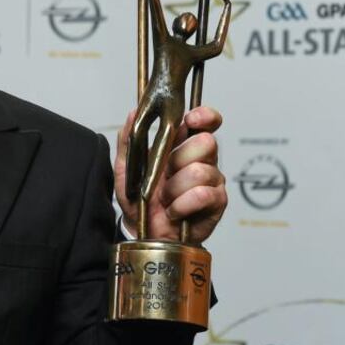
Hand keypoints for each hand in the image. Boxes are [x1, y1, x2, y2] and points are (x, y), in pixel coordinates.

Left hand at [114, 106, 226, 244]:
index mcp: (183, 145)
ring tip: (165, 199)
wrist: (144, 232)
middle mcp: (203, 160)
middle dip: (178, 159)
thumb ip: (129, 139)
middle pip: (206, 142)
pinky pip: (202, 195)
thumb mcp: (126, 167)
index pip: (206, 122)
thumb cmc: (139, 198)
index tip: (191, 119)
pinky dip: (181, 204)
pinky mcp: (217, 202)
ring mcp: (213, 180)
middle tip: (164, 175)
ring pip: (200, 171)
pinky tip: (174, 211)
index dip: (204, 116)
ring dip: (174, 188)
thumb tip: (134, 112)